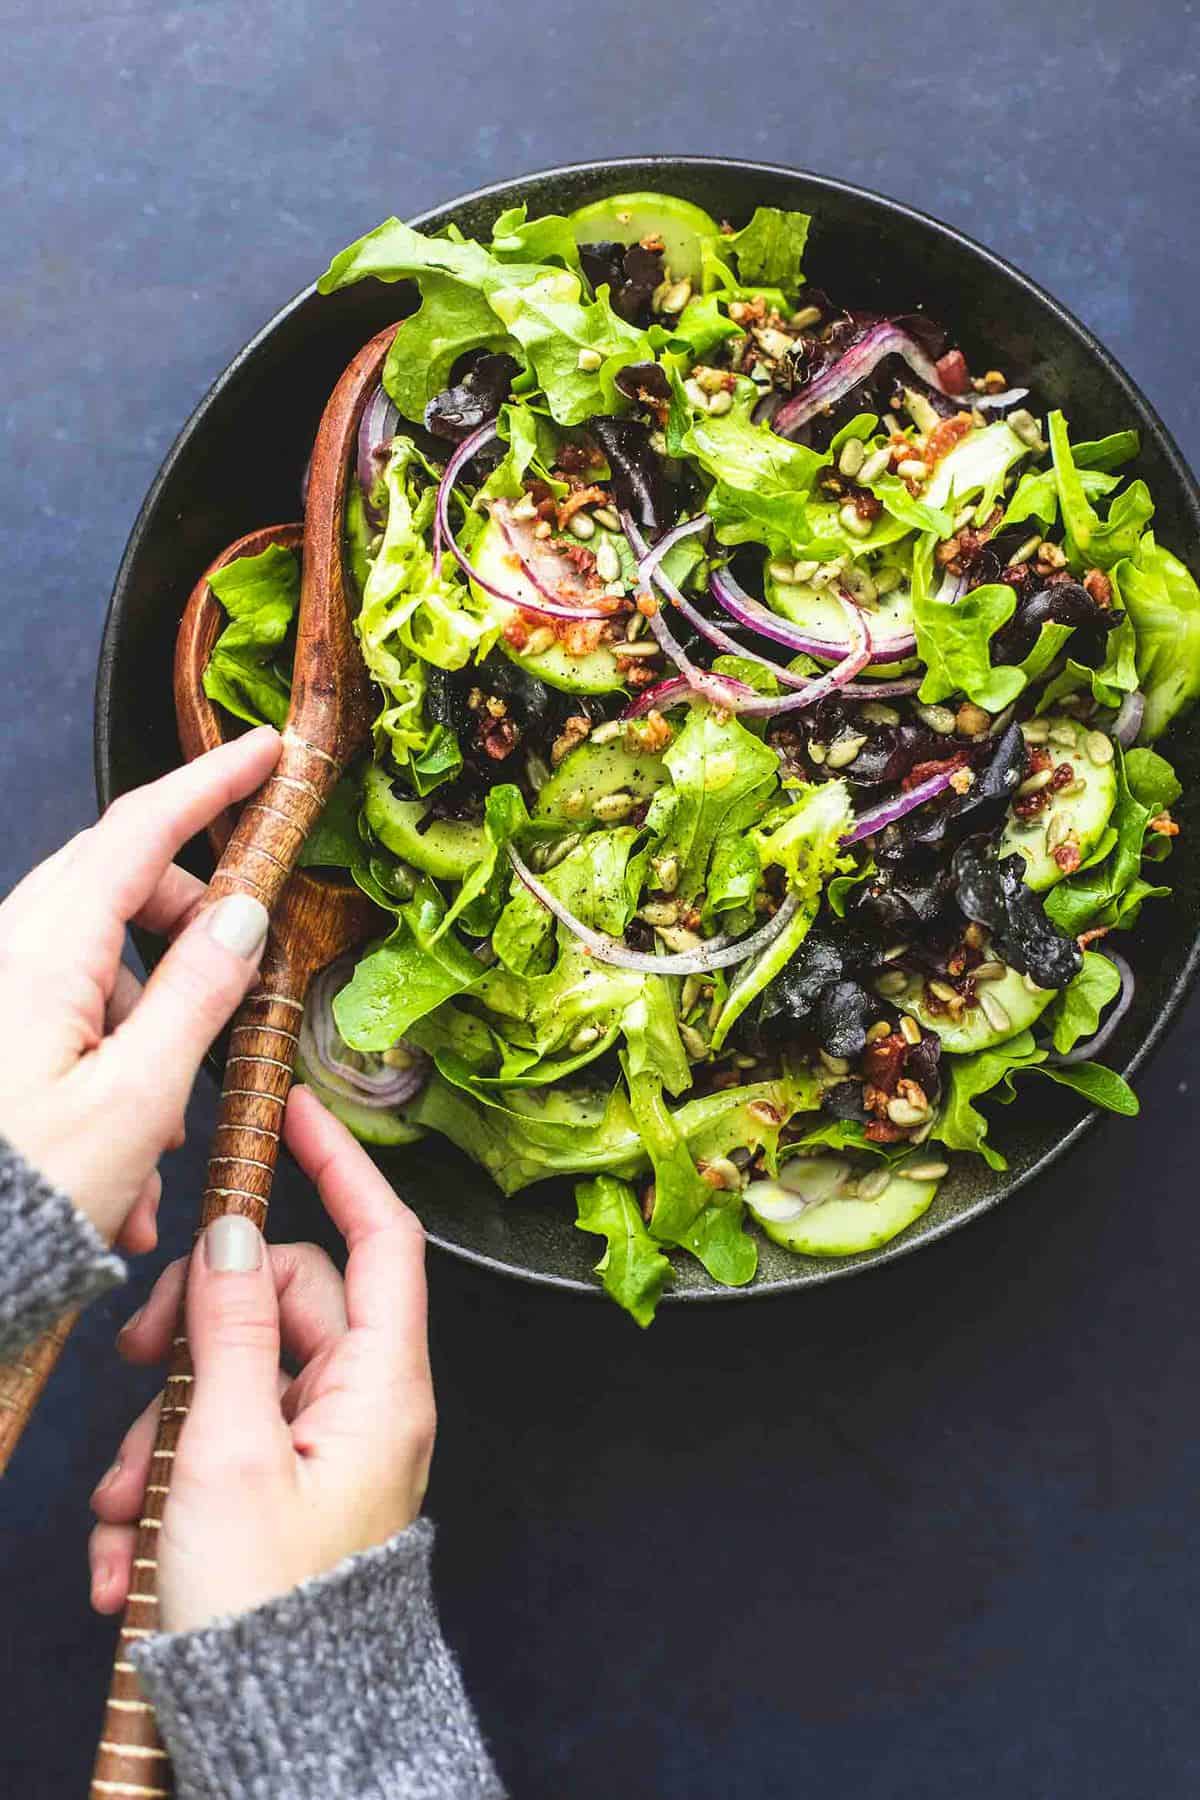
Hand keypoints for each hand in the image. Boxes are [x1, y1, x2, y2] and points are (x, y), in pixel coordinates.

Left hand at [0, 728, 280, 1251]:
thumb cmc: (27, 1193)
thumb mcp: (137, 1098)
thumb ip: (197, 993)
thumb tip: (243, 914)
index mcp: (45, 951)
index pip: (139, 830)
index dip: (209, 785)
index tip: (265, 751)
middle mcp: (12, 953)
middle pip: (118, 884)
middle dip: (192, 919)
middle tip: (244, 964)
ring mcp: (1, 990)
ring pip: (99, 960)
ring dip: (155, 1025)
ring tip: (171, 1135)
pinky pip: (69, 1016)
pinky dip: (115, 1066)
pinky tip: (127, 1167)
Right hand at [89, 1086, 434, 1630]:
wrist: (281, 1735)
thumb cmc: (269, 1609)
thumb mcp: (230, 1455)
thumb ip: (230, 1334)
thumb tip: (235, 1237)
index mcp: (380, 1385)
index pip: (381, 1238)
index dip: (344, 1165)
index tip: (296, 1113)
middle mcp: (364, 1405)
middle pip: (281, 1305)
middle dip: (194, 1337)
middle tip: (132, 1372)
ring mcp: (327, 1448)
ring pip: (237, 1379)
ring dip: (165, 1432)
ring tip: (129, 1515)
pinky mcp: (290, 1490)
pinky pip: (227, 1443)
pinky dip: (173, 1481)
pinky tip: (135, 1551)